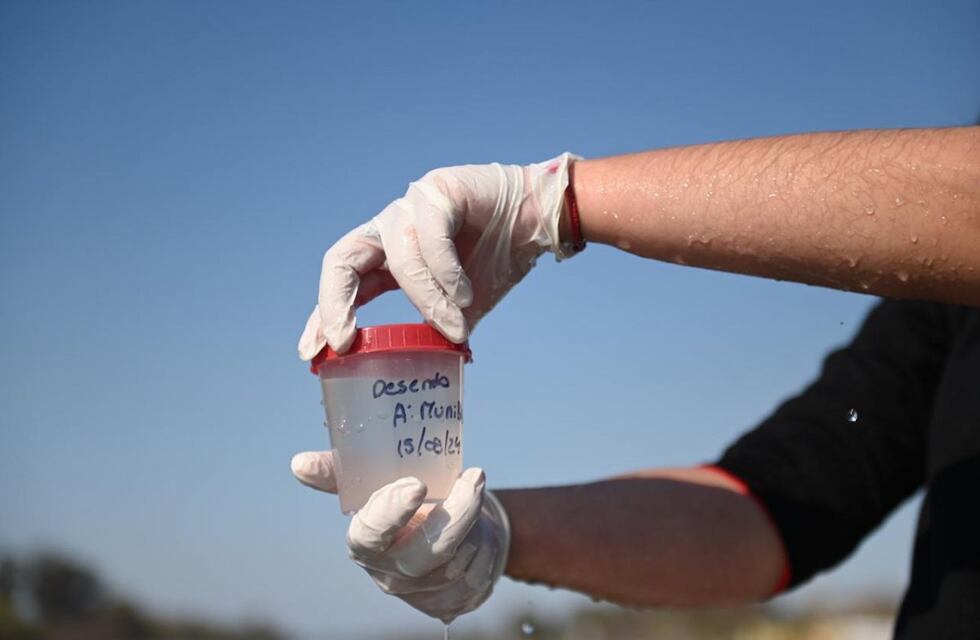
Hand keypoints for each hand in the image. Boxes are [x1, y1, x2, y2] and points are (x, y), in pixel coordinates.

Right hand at [291, 452, 510, 622]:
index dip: (391, 512)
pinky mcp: (452, 604)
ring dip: (475, 522)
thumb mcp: (376, 483)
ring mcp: (422, 593)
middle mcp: (390, 574)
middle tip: (474, 478)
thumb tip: (298, 463)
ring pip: (458, 559)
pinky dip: (487, 545)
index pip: (370, 534)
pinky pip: (478, 574)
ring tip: (474, 494)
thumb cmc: (407, 503)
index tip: (417, 484)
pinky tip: (482, 529)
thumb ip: (340, 472)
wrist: (445, 535)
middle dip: (455, 515)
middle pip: (424, 554)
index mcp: (364, 544)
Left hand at [298, 153, 579, 356]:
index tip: (311, 354)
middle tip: (344, 341)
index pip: (345, 285)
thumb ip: (435, 332)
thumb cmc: (496, 260)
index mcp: (388, 257)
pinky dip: (446, 274)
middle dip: (336, 303)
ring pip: (399, 258)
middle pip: (342, 260)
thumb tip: (422, 373)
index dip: (324, 317)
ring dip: (426, 300)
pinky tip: (465, 294)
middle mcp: (391, 229)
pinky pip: (431, 237)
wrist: (537, 222)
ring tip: (455, 326)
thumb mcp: (461, 309)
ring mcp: (412, 207)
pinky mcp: (438, 191)